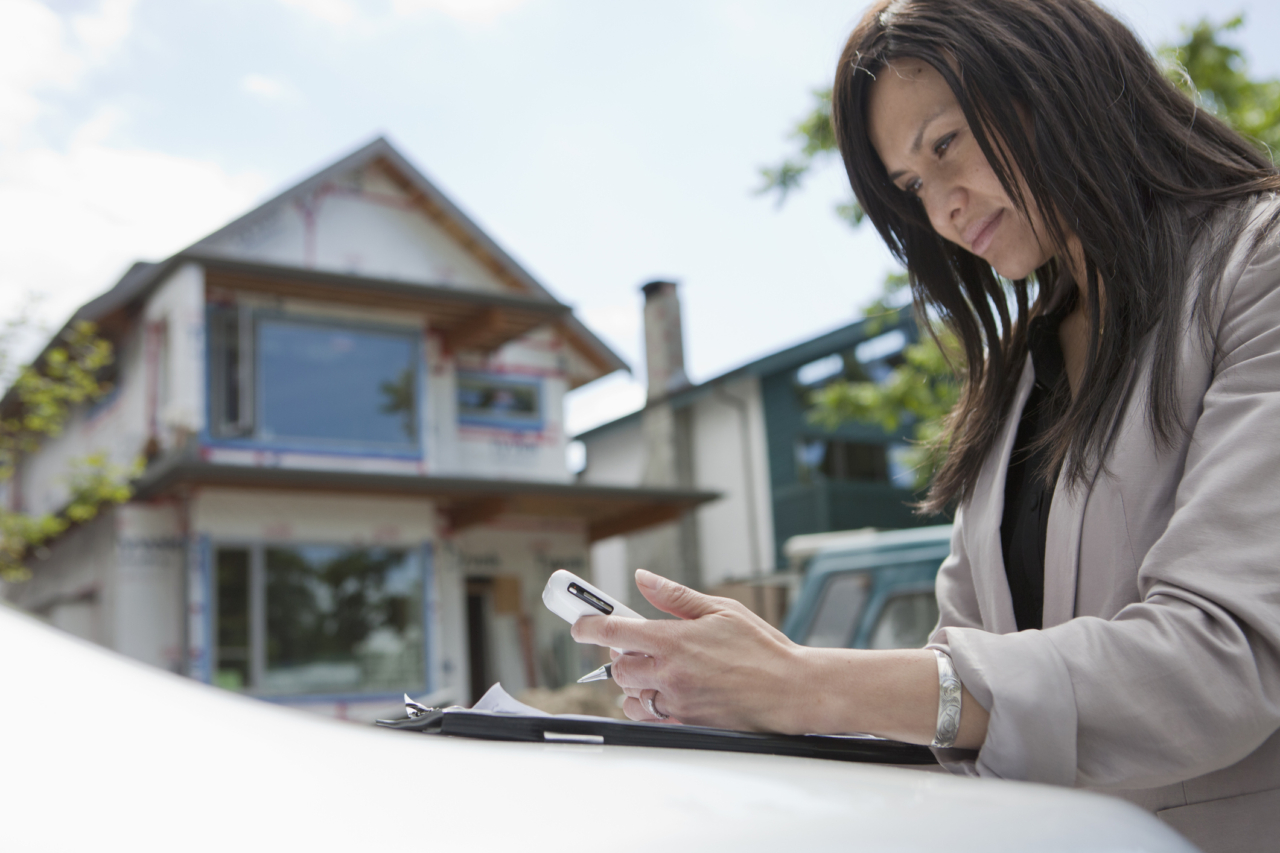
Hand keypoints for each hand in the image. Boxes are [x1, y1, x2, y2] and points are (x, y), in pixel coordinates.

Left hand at [571, 569, 809, 731]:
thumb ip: (675, 595)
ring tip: (654, 671)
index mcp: (673, 640)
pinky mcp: (685, 722)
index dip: (588, 627)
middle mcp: (669, 673)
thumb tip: (643, 578)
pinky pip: (648, 717)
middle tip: (640, 645)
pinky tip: (664, 693)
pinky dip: (647, 706)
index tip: (580, 625)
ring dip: (632, 683)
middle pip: (617, 667)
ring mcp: (676, 701)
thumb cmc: (761, 648)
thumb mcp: (720, 609)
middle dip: (622, 655)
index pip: (614, 633)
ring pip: (628, 696)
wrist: (789, 690)